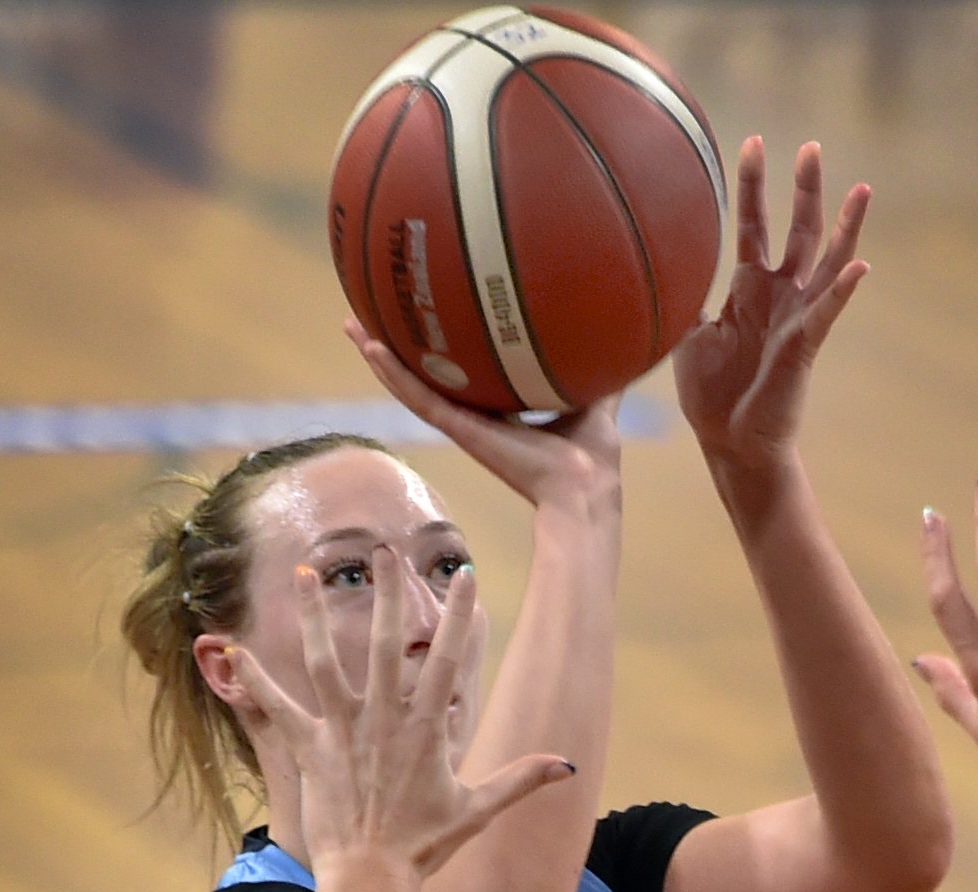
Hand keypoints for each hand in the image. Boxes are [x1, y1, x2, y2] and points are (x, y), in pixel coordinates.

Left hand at [232, 553, 572, 876]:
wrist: (372, 879)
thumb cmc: (424, 847)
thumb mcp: (477, 810)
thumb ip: (520, 779)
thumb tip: (566, 766)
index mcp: (425, 729)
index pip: (447, 659)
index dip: (458, 615)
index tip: (465, 574)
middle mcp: (384, 720)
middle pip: (387, 644)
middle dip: (389, 594)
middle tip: (385, 550)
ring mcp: (344, 731)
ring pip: (326, 661)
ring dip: (314, 615)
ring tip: (304, 573)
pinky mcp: (310, 750)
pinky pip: (279, 708)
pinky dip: (256, 680)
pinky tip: (234, 649)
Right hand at [346, 321, 621, 515]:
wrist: (585, 487)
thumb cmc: (593, 456)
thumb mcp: (597, 397)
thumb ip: (600, 369)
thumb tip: (625, 336)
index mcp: (502, 412)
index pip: (464, 375)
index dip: (443, 350)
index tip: (424, 319)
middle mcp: (476, 418)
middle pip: (426, 377)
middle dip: (399, 349)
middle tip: (369, 318)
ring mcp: (464, 425)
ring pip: (410, 387)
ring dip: (380, 357)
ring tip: (352, 325)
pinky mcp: (460, 431)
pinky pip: (419, 399)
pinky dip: (393, 374)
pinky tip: (370, 347)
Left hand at [674, 137, 868, 470]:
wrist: (730, 445)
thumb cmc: (710, 396)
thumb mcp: (686, 337)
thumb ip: (682, 299)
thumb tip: (655, 266)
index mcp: (749, 289)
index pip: (753, 225)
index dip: (753, 187)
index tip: (753, 143)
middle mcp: (778, 296)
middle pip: (798, 230)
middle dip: (805, 189)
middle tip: (812, 146)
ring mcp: (796, 318)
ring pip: (827, 262)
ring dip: (844, 227)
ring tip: (861, 189)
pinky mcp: (805, 345)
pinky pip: (828, 313)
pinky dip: (844, 291)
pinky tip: (861, 267)